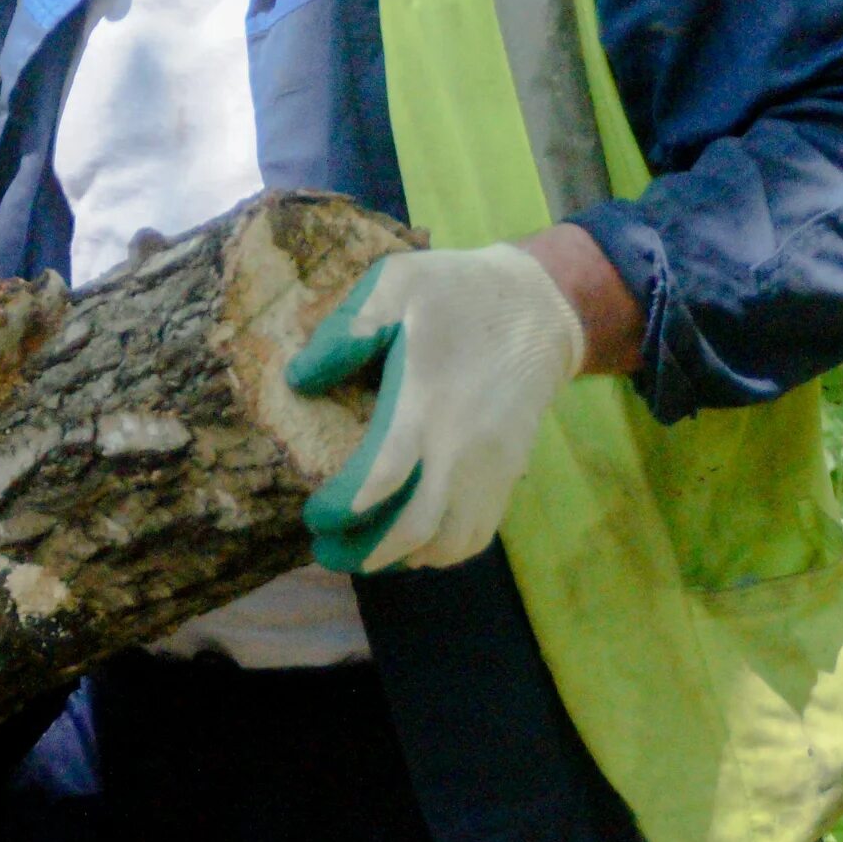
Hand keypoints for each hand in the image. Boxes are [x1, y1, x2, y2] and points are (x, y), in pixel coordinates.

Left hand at [282, 240, 585, 573]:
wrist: (542, 306)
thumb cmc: (458, 293)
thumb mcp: (396, 284)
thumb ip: (346, 330)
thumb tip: (300, 380)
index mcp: (426, 404)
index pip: (381, 480)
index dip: (341, 509)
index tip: (312, 514)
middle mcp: (462, 448)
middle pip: (415, 530)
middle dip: (364, 552)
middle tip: (325, 551)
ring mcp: (491, 467)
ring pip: (450, 543)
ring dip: (403, 557)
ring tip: (366, 548)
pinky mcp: (508, 473)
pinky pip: (478, 534)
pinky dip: (443, 551)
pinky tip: (413, 541)